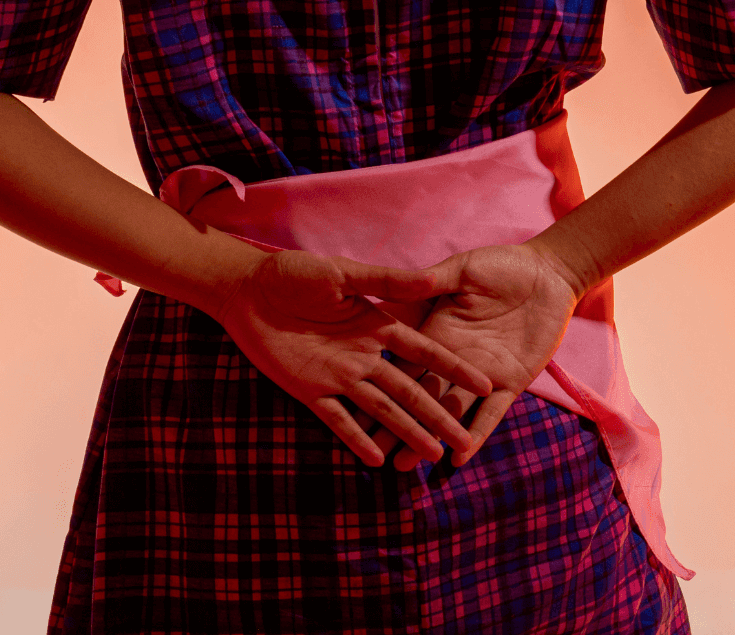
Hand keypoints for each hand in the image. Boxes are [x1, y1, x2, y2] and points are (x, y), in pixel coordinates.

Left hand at [209, 249, 493, 465]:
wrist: (248, 289)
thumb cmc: (296, 273)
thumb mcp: (343, 273)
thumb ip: (385, 280)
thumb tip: (429, 277)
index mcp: (379, 325)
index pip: (425, 351)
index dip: (454, 369)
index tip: (485, 384)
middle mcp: (366, 356)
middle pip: (409, 389)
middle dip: (437, 414)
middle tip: (463, 440)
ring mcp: (339, 376)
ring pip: (380, 409)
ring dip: (404, 432)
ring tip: (431, 456)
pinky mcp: (309, 390)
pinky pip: (336, 419)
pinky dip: (354, 439)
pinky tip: (375, 461)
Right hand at [385, 242, 586, 468]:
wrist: (547, 274)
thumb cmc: (501, 265)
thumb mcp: (463, 270)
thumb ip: (435, 281)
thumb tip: (403, 284)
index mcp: (437, 332)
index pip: (402, 366)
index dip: (378, 388)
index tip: (352, 412)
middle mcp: (454, 359)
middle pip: (417, 398)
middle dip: (394, 427)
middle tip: (367, 455)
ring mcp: (482, 374)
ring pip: (449, 413)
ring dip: (427, 438)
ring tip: (402, 468)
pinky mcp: (512, 381)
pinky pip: (492, 415)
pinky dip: (478, 434)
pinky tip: (459, 457)